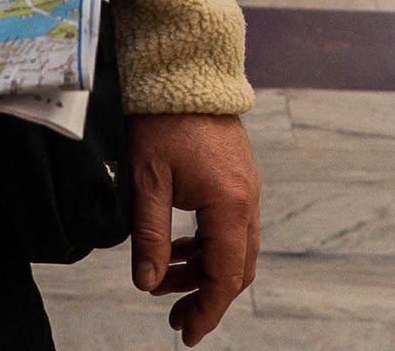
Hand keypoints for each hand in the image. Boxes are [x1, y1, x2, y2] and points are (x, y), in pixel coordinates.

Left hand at [129, 112, 260, 343]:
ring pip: (233, 248)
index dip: (207, 310)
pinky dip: (206, 246)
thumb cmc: (164, 119)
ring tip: (165, 283)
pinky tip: (177, 250)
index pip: (226, 276)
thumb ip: (151, 237)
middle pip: (236, 267)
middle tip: (174, 318)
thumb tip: (148, 283)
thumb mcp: (148, 182)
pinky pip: (228, 226)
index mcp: (230, 204)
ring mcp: (245, 188)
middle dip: (206, 297)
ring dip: (203, 271)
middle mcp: (246, 199)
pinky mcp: (235, 178)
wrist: (185, 70)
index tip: (187, 334)